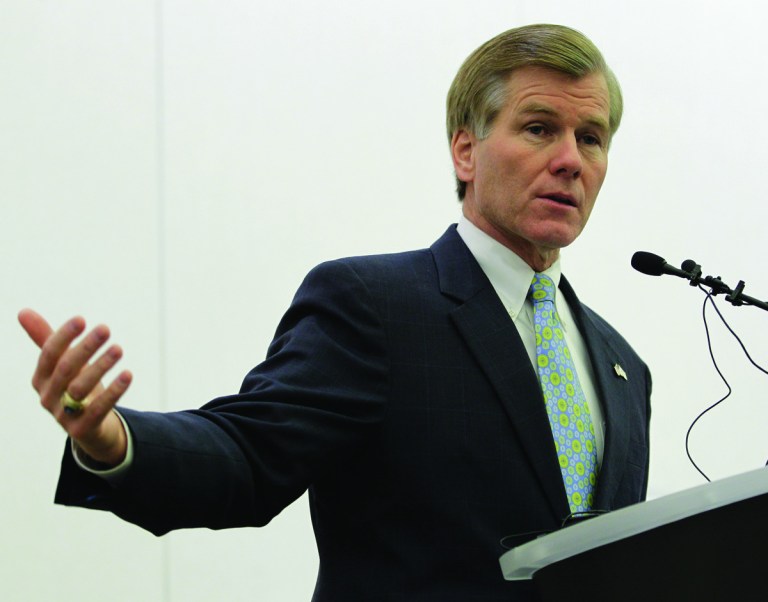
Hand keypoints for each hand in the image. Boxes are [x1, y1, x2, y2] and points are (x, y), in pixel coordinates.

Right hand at [18, 308, 131, 466]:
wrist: (89, 428)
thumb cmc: (74, 387)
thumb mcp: (62, 364)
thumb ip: (46, 339)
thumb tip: (22, 311)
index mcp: (41, 378)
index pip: (48, 354)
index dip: (63, 336)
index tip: (81, 319)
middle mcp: (48, 396)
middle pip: (65, 369)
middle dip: (85, 347)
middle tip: (105, 329)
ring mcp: (63, 415)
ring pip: (81, 388)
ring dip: (101, 366)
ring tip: (118, 348)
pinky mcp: (81, 429)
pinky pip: (98, 409)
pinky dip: (113, 391)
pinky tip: (128, 374)